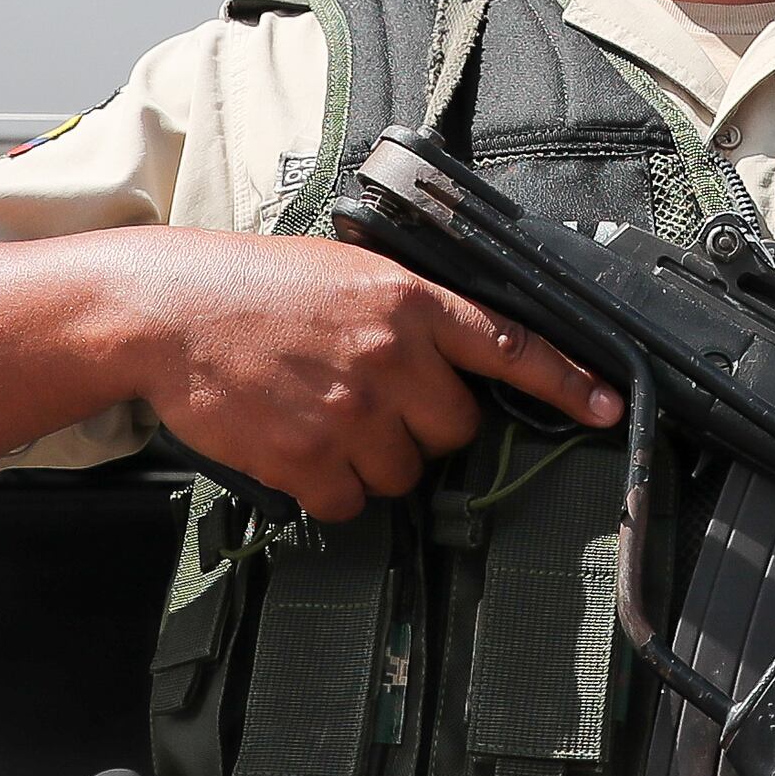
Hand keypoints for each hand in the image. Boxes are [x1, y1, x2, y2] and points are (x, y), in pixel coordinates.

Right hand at [115, 232, 620, 521]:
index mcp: (407, 301)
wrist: (167, 310)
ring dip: (371, 460)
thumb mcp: (345, 271)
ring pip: (402, 474)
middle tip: (372, 400)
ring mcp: (349, 413)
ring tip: (321, 415)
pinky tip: (294, 446)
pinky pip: (348, 503)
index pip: (508, 343)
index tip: (607, 405)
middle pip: (455, 430)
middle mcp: (390, 357)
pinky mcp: (307, 458)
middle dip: (424, 427)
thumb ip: (405, 311)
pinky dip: (326, 488)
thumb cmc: (254, 286)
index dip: (565, 379)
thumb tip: (453, 354)